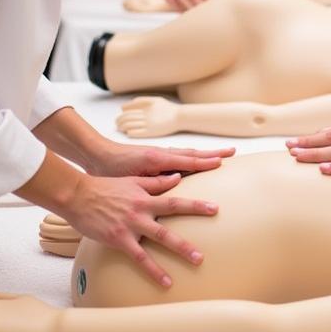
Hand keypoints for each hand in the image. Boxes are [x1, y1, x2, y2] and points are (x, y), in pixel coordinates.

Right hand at [59, 172, 218, 286]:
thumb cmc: (104, 187)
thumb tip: (177, 178)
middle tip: (213, 237)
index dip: (196, 204)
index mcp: (147, 195)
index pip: (176, 199)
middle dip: (195, 224)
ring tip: (197, 261)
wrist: (78, 196)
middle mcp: (142, 209)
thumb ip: (156, 182)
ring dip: (180, 249)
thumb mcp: (133, 181)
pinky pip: (140, 257)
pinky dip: (154, 270)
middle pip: (173, 217)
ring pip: (161, 237)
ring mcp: (132, 224)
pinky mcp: (119, 238)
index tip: (215, 208)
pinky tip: (166, 281)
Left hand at [86, 136, 234, 175]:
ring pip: (187, 155)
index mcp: (158, 159)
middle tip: (232, 152)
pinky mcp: (155, 159)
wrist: (97, 157)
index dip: (206, 161)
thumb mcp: (132, 176)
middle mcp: (162, 156)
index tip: (223, 161)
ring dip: (204, 155)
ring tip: (221, 156)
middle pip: (193, 154)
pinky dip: (190, 158)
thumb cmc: (112, 169)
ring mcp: (160, 156)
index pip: (189, 160)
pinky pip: (177, 158)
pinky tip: (196, 162)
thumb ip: (153, 178)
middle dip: (213, 154)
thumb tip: (178, 179)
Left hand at [116, 97, 180, 137]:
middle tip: (117, 122)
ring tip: (120, 128)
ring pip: (128, 126)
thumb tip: (128, 104)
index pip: (127, 109)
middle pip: (125, 118)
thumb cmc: (167, 108)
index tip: (121, 113)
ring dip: (122, 127)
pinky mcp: (150, 133)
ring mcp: (147, 124)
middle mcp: (145, 114)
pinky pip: (135, 133)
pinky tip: (128, 132)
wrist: (180, 117)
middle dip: (119, 120)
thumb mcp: (155, 99)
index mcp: (145, 106)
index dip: (122, 112)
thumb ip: (141, 100)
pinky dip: (129, 132)